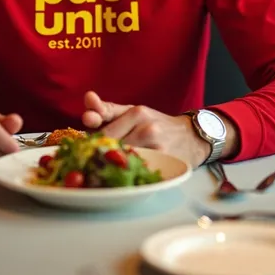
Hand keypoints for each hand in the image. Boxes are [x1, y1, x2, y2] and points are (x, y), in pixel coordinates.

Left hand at [82, 91, 210, 167]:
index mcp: (136, 112)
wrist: (191, 137)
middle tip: (90, 162)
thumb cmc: (156, 123)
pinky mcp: (164, 164)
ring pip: (123, 160)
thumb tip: (88, 99)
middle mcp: (146, 128)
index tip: (83, 148)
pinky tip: (124, 175)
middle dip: (99, 154)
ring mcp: (156, 147)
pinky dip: (127, 174)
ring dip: (111, 165)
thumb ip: (108, 109)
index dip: (91, 142)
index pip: (105, 129)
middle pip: (112, 148)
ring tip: (106, 168)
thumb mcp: (133, 111)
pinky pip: (138, 171)